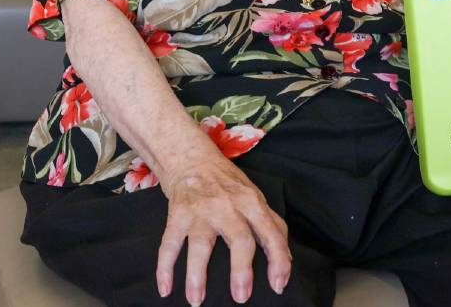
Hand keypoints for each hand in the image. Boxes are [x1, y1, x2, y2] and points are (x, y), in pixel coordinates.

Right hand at [155, 142, 290, 304]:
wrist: (191, 158)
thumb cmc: (228, 183)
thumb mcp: (255, 197)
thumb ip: (271, 225)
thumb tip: (286, 260)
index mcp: (252, 203)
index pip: (272, 232)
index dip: (278, 260)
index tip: (278, 284)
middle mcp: (228, 206)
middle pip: (239, 239)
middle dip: (241, 270)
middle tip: (241, 297)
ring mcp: (200, 211)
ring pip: (199, 245)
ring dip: (196, 275)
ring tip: (196, 300)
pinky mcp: (177, 214)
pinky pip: (169, 244)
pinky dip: (164, 268)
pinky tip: (165, 288)